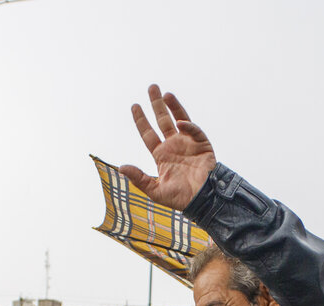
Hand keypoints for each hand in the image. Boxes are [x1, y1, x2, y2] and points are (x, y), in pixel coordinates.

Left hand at [120, 84, 216, 210]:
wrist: (203, 200)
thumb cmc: (180, 198)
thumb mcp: (155, 190)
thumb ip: (139, 178)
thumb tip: (121, 167)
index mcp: (161, 155)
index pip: (148, 133)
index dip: (141, 120)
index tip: (134, 105)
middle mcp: (173, 145)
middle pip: (162, 120)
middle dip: (156, 104)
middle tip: (151, 87)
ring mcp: (188, 143)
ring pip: (179, 119)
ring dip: (173, 106)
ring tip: (165, 94)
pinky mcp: (202, 144)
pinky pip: (194, 130)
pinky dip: (187, 125)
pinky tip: (179, 122)